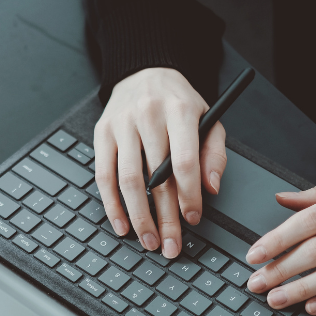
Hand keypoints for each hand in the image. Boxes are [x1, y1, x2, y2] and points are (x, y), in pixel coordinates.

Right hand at [94, 68, 227, 257]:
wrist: (144, 71)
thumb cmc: (178, 102)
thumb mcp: (209, 119)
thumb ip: (214, 154)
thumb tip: (210, 189)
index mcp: (179, 111)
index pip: (183, 161)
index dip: (189, 195)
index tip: (193, 219)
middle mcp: (148, 116)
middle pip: (155, 177)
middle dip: (164, 217)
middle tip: (170, 245)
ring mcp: (121, 125)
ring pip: (128, 180)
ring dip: (138, 216)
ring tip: (148, 240)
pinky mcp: (101, 133)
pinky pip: (103, 175)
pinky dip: (112, 205)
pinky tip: (122, 225)